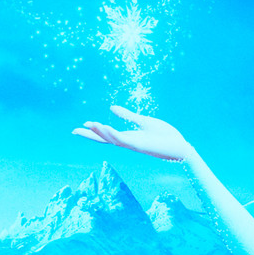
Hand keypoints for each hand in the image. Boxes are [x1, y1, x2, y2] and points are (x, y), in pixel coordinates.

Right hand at [73, 106, 190, 162]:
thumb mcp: (144, 121)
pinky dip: (114, 134)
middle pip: (105, 139)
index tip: (82, 124)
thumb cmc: (164, 136)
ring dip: (100, 132)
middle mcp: (128, 142)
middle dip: (90, 135)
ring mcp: (133, 145)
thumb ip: (128, 115)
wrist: (179, 147)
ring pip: (112, 139)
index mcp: (129, 136)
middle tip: (74, 131)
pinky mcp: (140, 145)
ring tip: (89, 124)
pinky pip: (123, 140)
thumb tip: (111, 108)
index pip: (108, 134)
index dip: (95, 130)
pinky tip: (105, 127)